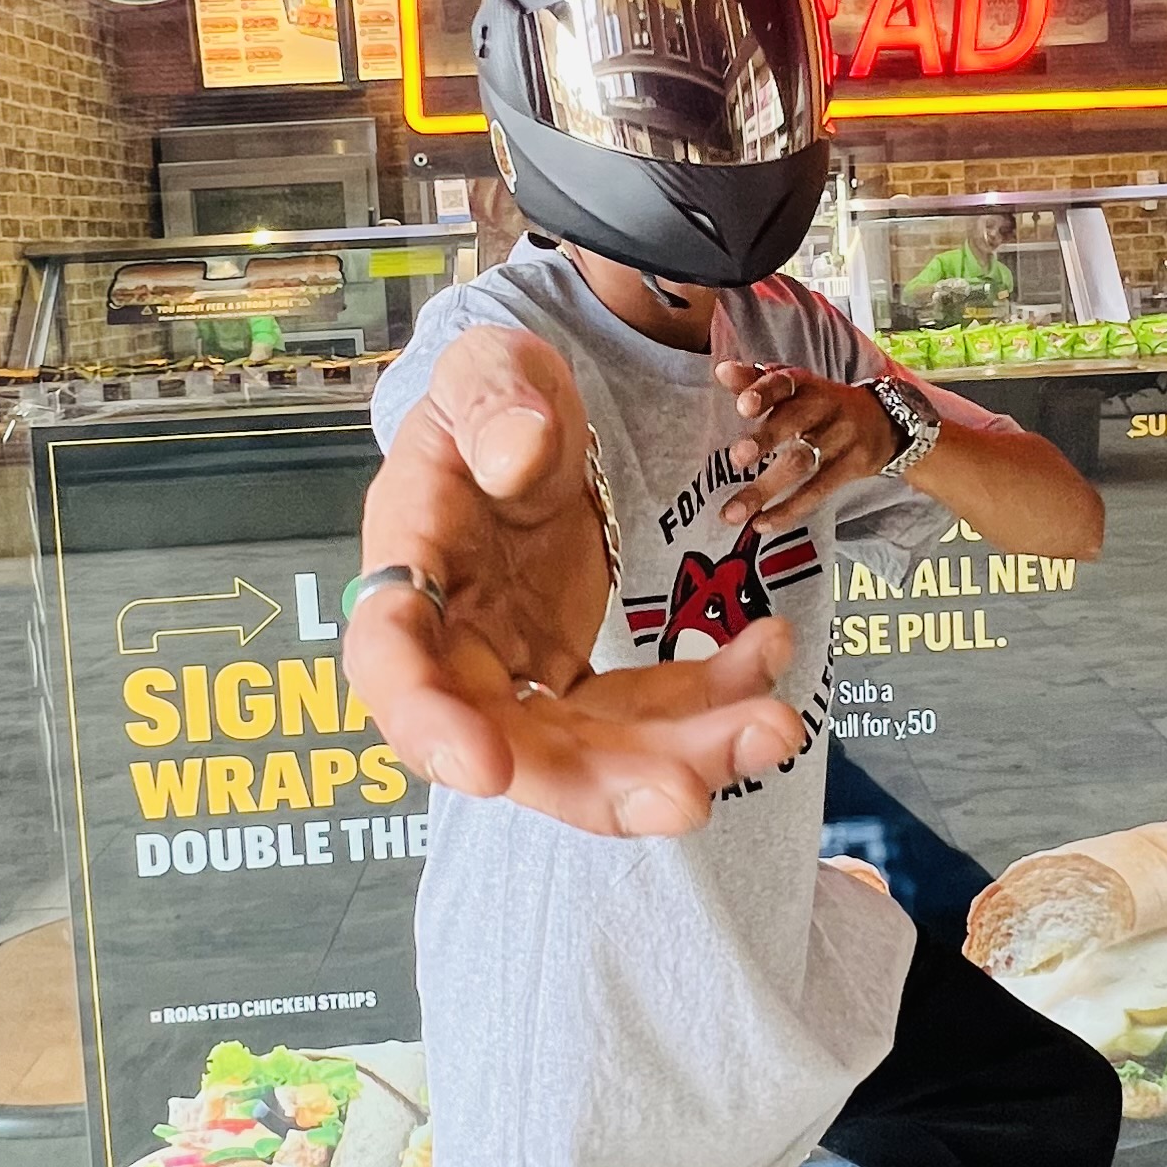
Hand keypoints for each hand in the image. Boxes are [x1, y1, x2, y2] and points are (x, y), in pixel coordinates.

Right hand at [346, 322, 805, 836]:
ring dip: (682, 755)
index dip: (427, 724)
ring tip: (774, 730)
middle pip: (509, 743)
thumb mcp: (487, 368)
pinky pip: (647, 712)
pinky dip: (714, 697)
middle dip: (597, 784)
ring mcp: (519, 674)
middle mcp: (455, 645)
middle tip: (688, 798)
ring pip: (591, 749)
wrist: (535, 426)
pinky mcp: (577, 684)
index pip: (392, 660)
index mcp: (408, 565)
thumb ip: (493, 400)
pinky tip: (770, 653)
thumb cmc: (496, 398)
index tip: (484, 771)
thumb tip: (515, 454)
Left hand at [715, 357, 898, 523]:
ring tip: (732, 513)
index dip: (764, 391)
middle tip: (737, 458)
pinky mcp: (853, 465)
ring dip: (765, 489)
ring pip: (801, 464)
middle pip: (794, 422)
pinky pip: (818, 490)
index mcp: (805, 384)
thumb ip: (757, 381)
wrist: (886, 420)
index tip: (742, 406)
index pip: (784, 382)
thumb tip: (721, 371)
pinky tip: (761, 523)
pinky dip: (789, 509)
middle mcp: (824, 407)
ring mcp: (841, 437)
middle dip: (765, 439)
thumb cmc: (823, 404)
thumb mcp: (797, 387)